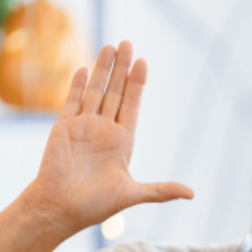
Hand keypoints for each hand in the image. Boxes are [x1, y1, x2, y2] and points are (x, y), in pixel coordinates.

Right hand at [24, 42, 192, 234]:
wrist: (60, 208)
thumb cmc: (95, 205)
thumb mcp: (132, 195)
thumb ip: (160, 190)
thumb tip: (191, 194)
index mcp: (122, 142)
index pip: (132, 106)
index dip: (137, 85)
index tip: (144, 63)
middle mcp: (104, 131)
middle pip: (115, 93)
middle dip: (122, 69)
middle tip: (128, 43)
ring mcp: (83, 127)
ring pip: (95, 92)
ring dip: (102, 70)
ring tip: (109, 47)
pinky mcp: (63, 128)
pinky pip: (72, 102)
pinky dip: (78, 86)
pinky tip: (84, 69)